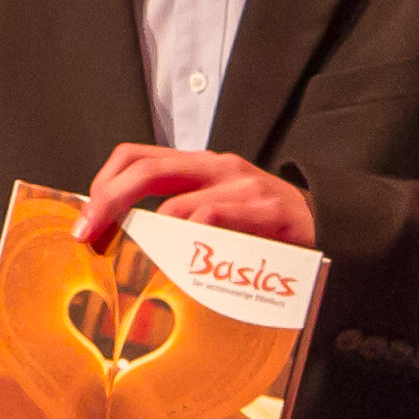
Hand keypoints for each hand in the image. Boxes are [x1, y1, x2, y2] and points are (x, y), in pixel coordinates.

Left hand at [76, 143, 315, 251]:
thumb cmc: (271, 227)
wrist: (333, 226)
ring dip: (144, 234)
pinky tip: (179, 261)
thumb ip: (180, 218)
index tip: (86, 219)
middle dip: (105, 202)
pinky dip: (188, 239)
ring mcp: (241, 185)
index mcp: (201, 166)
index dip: (103, 183)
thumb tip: (127, 241)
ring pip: (174, 199)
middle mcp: (217, 167)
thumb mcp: (221, 213)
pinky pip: (212, 219)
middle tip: (87, 235)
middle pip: (143, 169)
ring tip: (129, 261)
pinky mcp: (264, 209)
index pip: (136, 156)